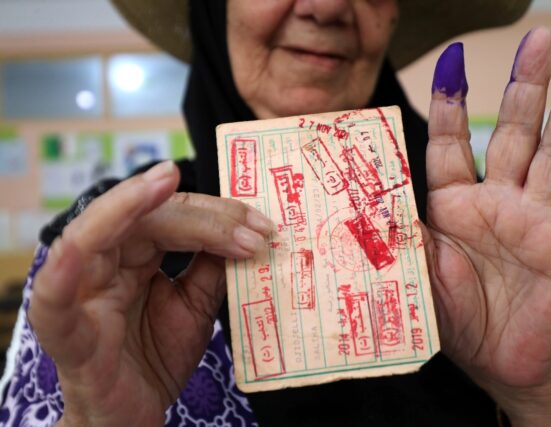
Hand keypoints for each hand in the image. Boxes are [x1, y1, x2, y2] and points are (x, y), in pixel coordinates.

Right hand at [28, 161, 273, 425]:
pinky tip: (77, 252)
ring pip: (92, 237)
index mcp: (134, 255)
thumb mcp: (196, 306)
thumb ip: (212, 267)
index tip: (262, 225)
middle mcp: (105, 265)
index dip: (218, 215)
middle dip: (200, 216)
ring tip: (164, 182)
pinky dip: (59, 276)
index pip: (172, 217)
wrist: (134, 416)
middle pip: (143, 218)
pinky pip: (53, 304)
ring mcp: (83, 296)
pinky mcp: (69, 336)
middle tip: (251, 226)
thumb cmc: (157, 357)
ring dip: (130, 208)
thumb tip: (244, 230)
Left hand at [424, 28, 550, 424]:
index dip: (454, 103)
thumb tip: (365, 202)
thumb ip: (401, 235)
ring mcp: (539, 221)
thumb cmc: (451, 315)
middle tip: (537, 38)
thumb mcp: (417, 273)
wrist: (495, 359)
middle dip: (524, 86)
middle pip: (514, 133)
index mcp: (454, 204)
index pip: (453, 143)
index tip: (453, 60)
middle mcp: (499, 202)